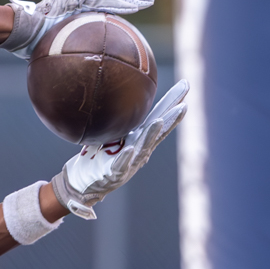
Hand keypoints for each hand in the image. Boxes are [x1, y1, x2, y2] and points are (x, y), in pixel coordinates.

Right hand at [0, 0, 153, 59]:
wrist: (22, 29)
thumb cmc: (31, 42)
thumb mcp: (48, 54)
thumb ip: (60, 61)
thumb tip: (64, 85)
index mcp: (74, 17)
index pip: (98, 14)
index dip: (113, 13)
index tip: (127, 17)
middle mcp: (79, 7)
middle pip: (108, 4)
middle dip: (126, 3)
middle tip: (146, 3)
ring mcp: (80, 3)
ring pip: (110, 1)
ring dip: (129, 1)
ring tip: (147, 1)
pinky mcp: (80, 1)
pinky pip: (104, 3)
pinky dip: (119, 4)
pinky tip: (135, 7)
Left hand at [50, 80, 188, 219]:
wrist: (84, 183)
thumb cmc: (99, 156)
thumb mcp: (111, 133)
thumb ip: (120, 118)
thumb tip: (120, 90)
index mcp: (139, 138)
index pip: (159, 116)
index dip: (172, 102)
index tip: (185, 85)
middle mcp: (139, 149)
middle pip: (158, 131)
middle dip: (172, 118)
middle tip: (184, 105)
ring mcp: (129, 162)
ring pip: (143, 146)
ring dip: (152, 134)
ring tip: (160, 120)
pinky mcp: (114, 173)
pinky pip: (121, 164)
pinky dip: (127, 157)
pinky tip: (132, 149)